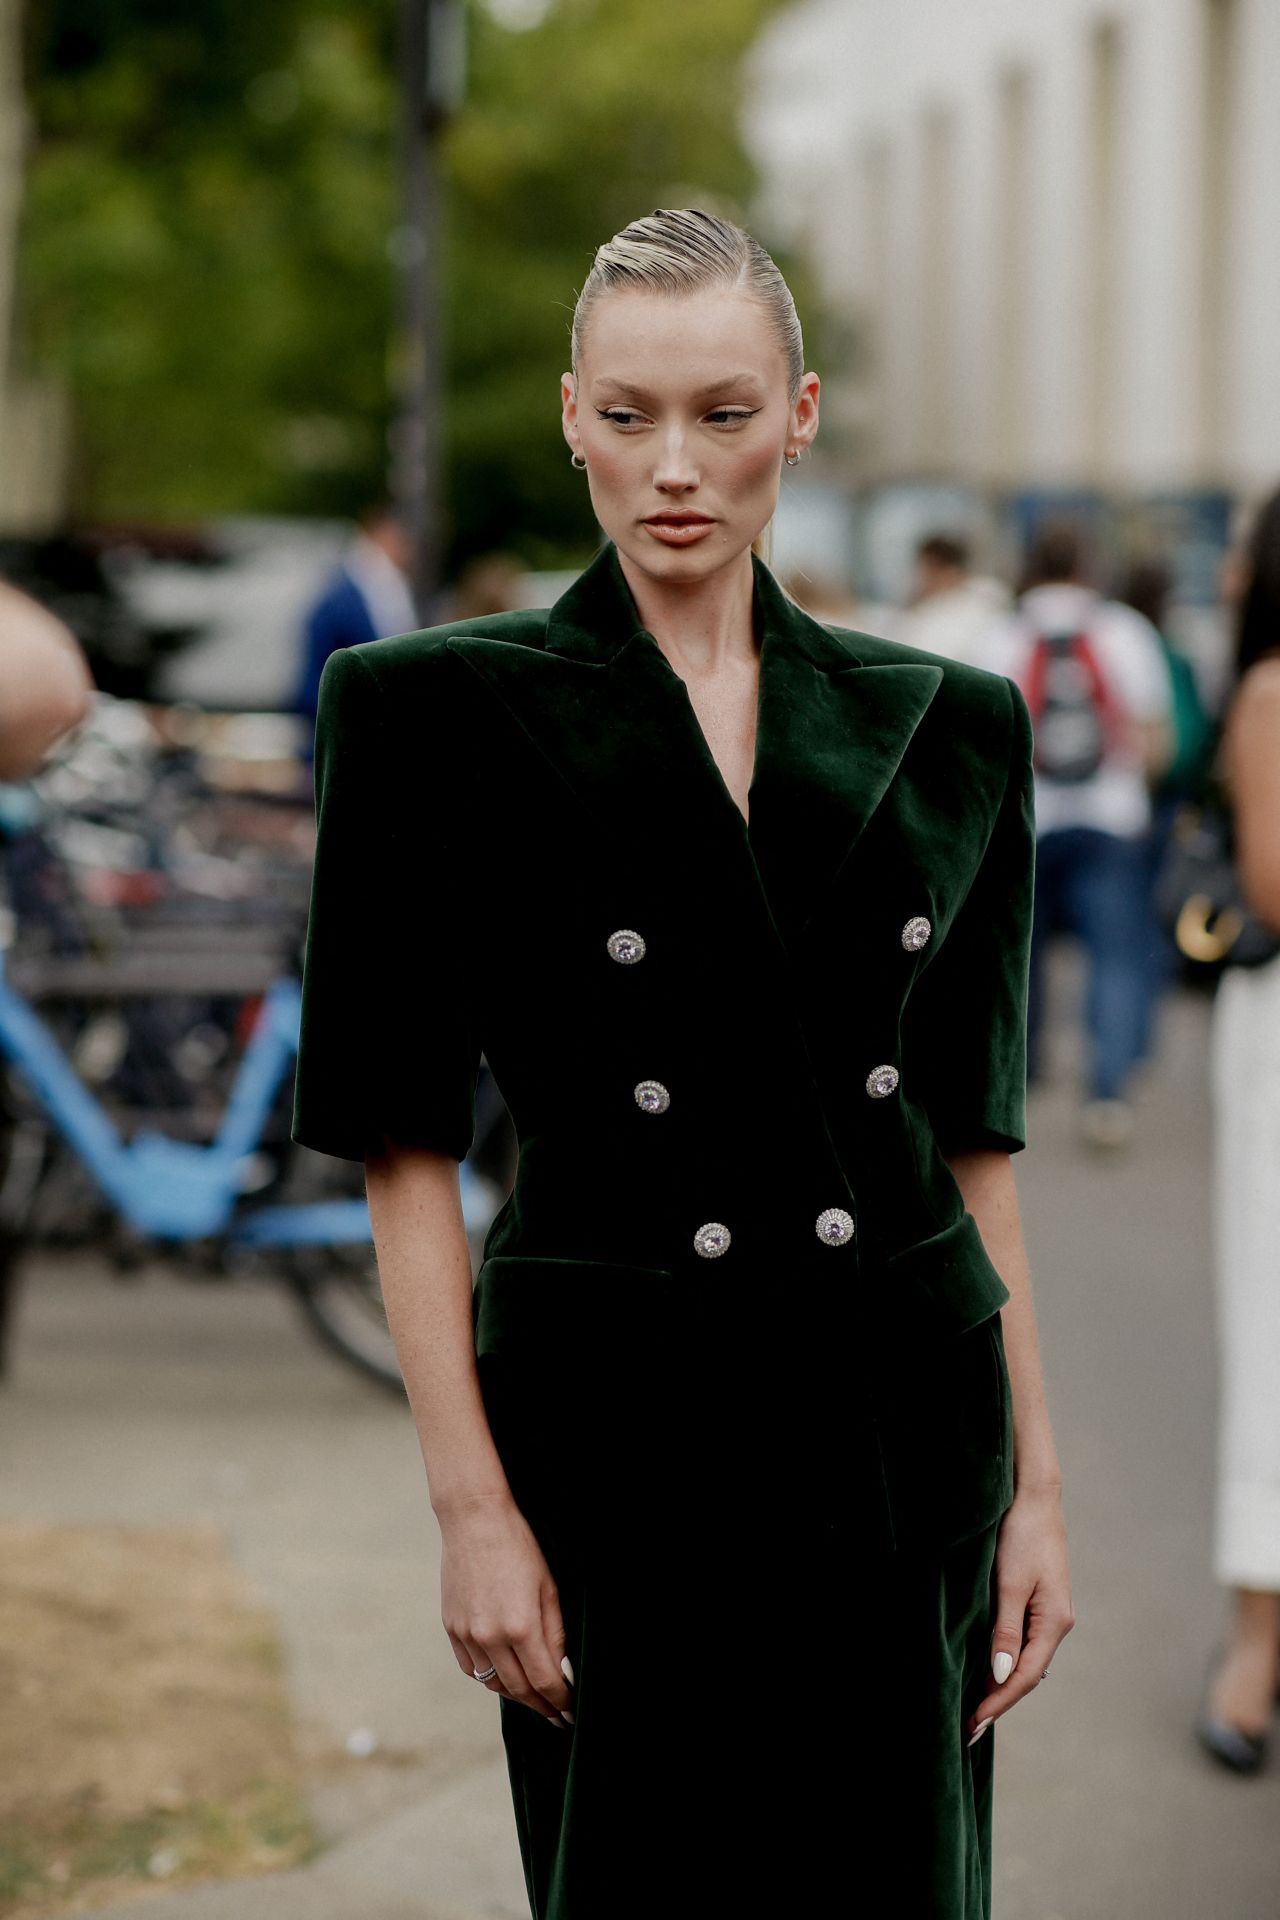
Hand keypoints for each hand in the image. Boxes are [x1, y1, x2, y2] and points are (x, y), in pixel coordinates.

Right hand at [439, 1491, 573, 1726]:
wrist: (474, 1521)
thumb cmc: (518, 1547)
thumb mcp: (548, 1587)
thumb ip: (555, 1634)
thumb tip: (563, 1670)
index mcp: (520, 1627)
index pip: (544, 1682)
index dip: (559, 1701)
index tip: (570, 1712)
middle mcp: (490, 1637)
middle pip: (519, 1690)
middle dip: (541, 1706)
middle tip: (556, 1715)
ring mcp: (467, 1635)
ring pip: (492, 1684)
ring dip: (516, 1695)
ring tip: (533, 1697)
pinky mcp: (452, 1628)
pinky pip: (471, 1668)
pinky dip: (488, 1678)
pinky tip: (503, 1676)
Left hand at [966, 1484, 1073, 1743]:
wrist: (1033, 1495)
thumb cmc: (1021, 1534)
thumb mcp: (1009, 1584)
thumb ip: (1005, 1631)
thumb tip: (1000, 1676)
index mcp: (1054, 1623)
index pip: (1024, 1677)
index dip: (997, 1704)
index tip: (971, 1725)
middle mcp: (1056, 1624)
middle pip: (1026, 1675)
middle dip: (998, 1701)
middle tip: (967, 1729)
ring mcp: (1049, 1613)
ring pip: (1024, 1660)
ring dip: (1000, 1684)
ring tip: (973, 1708)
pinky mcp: (1038, 1601)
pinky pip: (1021, 1643)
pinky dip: (1003, 1661)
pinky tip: (986, 1670)